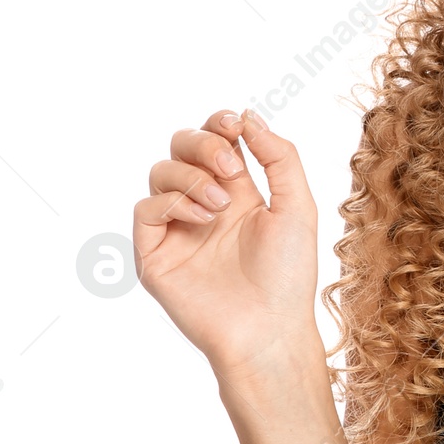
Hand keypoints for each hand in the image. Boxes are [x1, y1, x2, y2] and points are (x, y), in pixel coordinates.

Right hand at [132, 108, 320, 379]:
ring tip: (220, 205)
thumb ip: (279, 157)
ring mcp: (177, 228)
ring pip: (160, 171)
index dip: (219, 123)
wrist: (269, 327)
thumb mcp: (297, 205)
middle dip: (203, 143)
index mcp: (238, 192)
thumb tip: (249, 116)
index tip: (234, 123)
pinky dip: (172, 201)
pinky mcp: (155, 253)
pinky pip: (146, 208)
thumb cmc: (289, 273)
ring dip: (191, 176)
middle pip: (181, 146)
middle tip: (230, 164)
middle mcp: (204, 204)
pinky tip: (203, 218)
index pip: (216, 140)